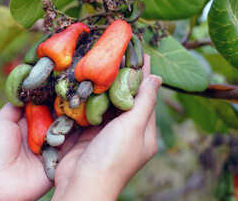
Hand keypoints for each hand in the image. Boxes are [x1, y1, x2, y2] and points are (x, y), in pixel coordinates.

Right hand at [52, 55, 161, 199]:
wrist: (81, 184)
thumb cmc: (113, 157)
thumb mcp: (134, 128)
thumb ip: (144, 102)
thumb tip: (157, 78)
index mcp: (144, 132)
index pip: (146, 97)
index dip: (144, 75)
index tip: (142, 54)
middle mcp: (128, 131)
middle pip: (127, 98)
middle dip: (124, 77)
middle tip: (120, 53)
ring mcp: (107, 132)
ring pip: (109, 102)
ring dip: (106, 85)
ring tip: (104, 61)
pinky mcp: (89, 133)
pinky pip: (92, 110)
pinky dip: (91, 96)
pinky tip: (89, 80)